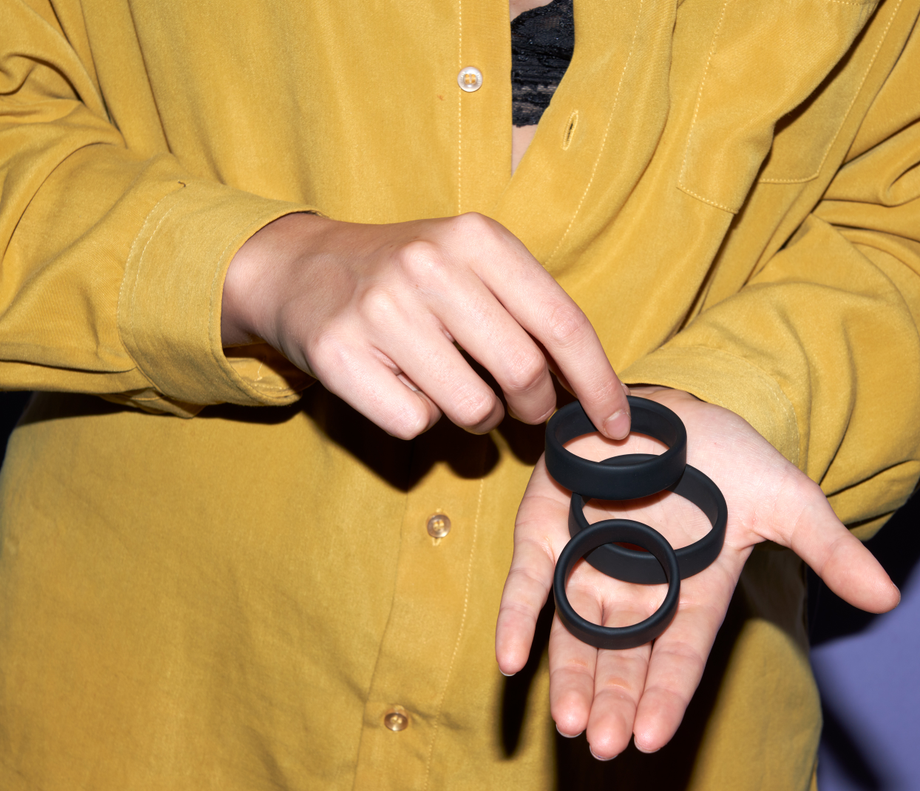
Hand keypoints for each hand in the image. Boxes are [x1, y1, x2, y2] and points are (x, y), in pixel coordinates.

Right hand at [222, 212, 629, 439]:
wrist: (301, 268)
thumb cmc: (410, 277)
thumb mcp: (473, 265)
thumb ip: (532, 314)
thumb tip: (593, 390)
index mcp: (476, 238)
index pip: (562, 324)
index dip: (598, 383)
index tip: (618, 423)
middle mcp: (429, 266)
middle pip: (524, 373)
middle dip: (534, 407)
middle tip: (522, 407)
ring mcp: (381, 310)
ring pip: (472, 408)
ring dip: (475, 415)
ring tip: (450, 382)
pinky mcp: (340, 354)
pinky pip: (415, 423)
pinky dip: (419, 417)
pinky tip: (400, 383)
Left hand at [496, 386, 898, 758]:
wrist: (676, 403)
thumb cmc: (730, 457)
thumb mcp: (788, 500)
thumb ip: (828, 549)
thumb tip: (888, 598)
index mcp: (691, 592)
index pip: (678, 656)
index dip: (666, 697)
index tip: (653, 737)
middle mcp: (637, 590)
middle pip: (623, 658)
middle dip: (614, 702)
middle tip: (606, 744)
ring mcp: (588, 563)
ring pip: (575, 635)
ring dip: (570, 679)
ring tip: (570, 724)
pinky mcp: (548, 533)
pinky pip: (530, 585)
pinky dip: (517, 620)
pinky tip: (509, 659)